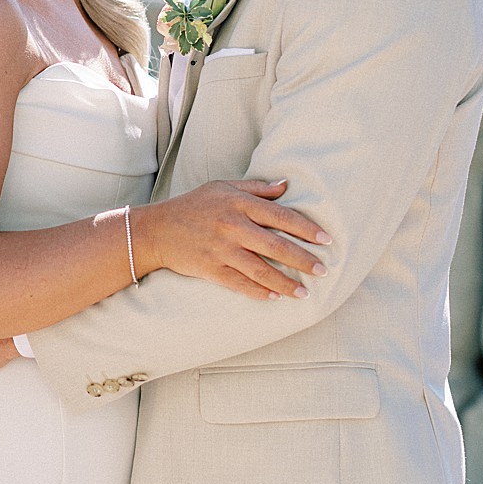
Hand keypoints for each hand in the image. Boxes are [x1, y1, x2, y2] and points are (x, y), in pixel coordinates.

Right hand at [133, 179, 330, 301]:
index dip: (306, 229)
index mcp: (238, 203)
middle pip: (276, 246)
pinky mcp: (210, 268)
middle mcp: (232, 226)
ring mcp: (221, 249)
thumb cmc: (193, 205)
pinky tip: (274, 298)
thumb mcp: (222, 187)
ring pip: (261, 270)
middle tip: (323, 270)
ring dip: (285, 283)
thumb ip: (256, 188)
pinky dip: (258, 292)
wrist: (156, 229)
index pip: (281, 216)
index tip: (326, 240)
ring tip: (304, 293)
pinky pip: (239, 283)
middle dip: (303, 260)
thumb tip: (286, 185)